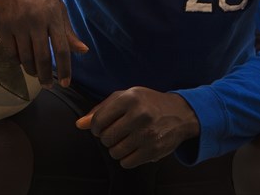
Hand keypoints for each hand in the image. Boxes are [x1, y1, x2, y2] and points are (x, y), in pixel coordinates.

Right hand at [0, 0, 87, 86]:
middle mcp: (36, 20)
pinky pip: (11, 52)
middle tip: (49, 86)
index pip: (62, 49)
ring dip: (31, 70)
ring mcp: (18, 24)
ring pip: (25, 58)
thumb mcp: (58, 7)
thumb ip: (68, 31)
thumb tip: (83, 51)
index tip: (66, 83)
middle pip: (42, 57)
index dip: (65, 69)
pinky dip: (18, 61)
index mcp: (53, 16)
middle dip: (46, 76)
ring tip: (36, 74)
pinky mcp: (3, 26)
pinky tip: (23, 61)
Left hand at [76, 87, 198, 167]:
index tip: (102, 127)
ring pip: (114, 152)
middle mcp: (139, 114)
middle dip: (107, 138)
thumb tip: (79, 125)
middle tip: (116, 133)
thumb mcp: (126, 97)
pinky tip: (134, 147)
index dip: (96, 127)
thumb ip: (102, 109)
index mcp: (130, 98)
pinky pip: (126, 162)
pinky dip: (126, 158)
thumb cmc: (147, 103)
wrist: (180, 113)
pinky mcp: (154, 150)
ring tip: (126, 139)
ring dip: (116, 148)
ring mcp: (147, 133)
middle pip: (105, 138)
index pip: (99, 120)